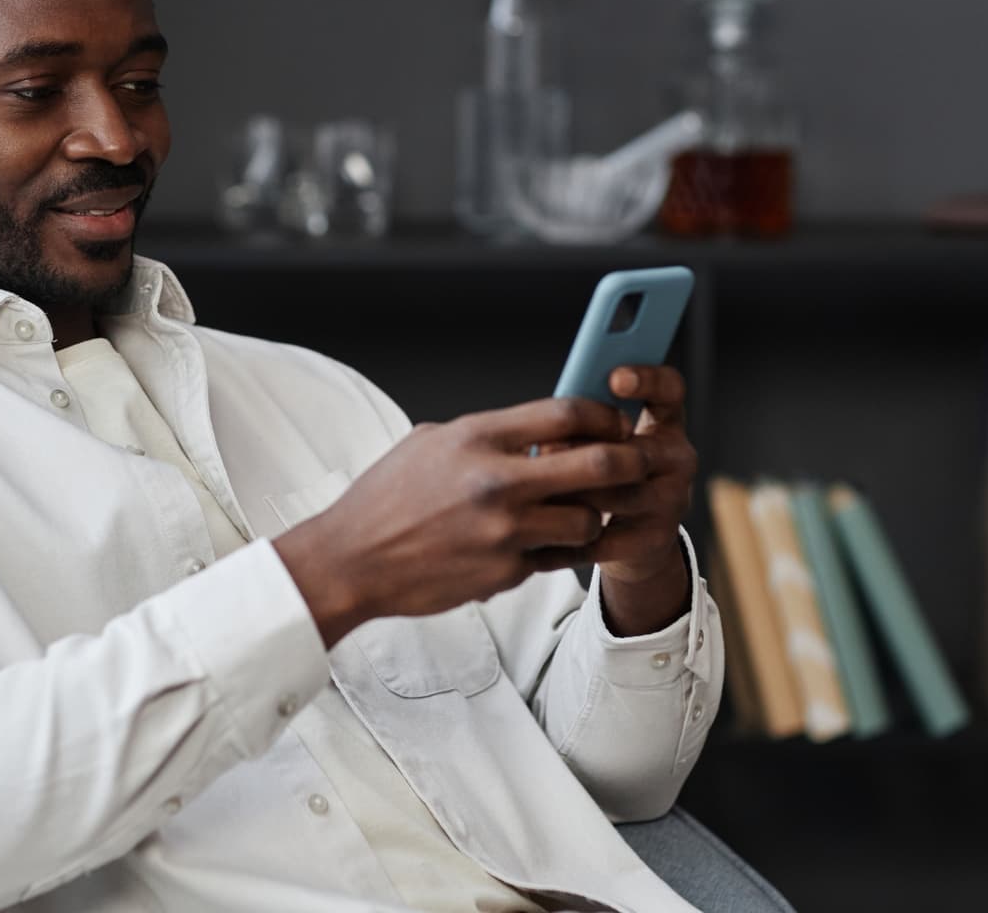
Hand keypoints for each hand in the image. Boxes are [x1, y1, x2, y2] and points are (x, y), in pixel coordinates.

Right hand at [273, 395, 661, 646]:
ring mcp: (504, 531)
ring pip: (588, 520)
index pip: (566, 413)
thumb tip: (533, 429)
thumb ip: (487, 435)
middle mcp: (497, 481)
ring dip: (592, 516)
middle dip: (629, 462)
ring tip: (577, 512)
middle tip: (635, 464)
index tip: (614, 421)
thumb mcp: (431, 442)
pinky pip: (554, 558)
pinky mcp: (505, 572)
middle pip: (600, 463)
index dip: (603, 415)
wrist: (353, 559)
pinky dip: (554, 550)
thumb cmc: (386, 500)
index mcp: (477, 438)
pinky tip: (537, 543)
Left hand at [538, 365, 697, 634]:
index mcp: (664, 422)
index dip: (647, 379)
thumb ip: (578, 430)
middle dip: (588, 453)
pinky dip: (571, 537)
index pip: (669, 389)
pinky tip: (544, 535)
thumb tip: (547, 438)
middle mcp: (677, 457)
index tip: (615, 377)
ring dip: (577, 495)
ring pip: (621, 493)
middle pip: (637, 449)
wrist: (623, 541)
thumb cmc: (595, 478)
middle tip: (547, 453)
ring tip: (539, 494)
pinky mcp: (657, 538)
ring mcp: (673, 499)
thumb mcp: (590, 443)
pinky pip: (610, 536)